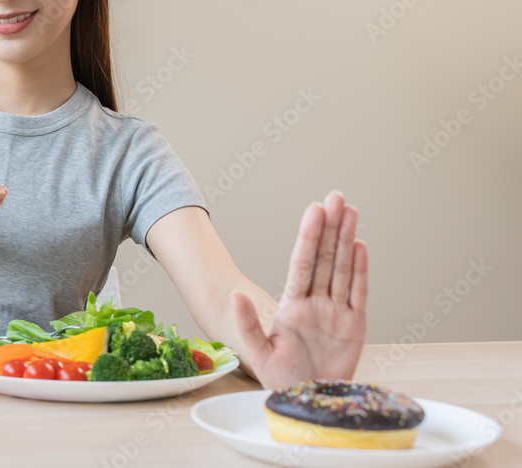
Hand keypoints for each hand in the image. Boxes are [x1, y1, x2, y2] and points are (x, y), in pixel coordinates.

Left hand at [233, 190, 367, 388]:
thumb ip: (248, 324)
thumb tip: (235, 296)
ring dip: (347, 239)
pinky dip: (361, 270)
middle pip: (325, 258)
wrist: (307, 399)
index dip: (309, 236)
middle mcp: (315, 302)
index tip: (313, 210)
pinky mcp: (355, 325)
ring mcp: (336, 311)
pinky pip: (359, 292)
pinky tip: (360, 246)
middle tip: (336, 197)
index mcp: (292, 304)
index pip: (302, 263)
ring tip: (350, 210)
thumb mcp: (258, 351)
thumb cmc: (280, 376)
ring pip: (343, 268)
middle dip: (330, 227)